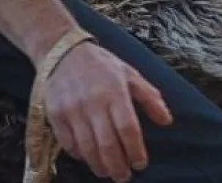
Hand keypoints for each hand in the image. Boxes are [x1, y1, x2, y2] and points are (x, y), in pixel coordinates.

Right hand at [43, 41, 171, 181]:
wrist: (63, 51)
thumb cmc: (101, 65)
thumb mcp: (129, 74)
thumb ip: (150, 97)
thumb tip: (166, 121)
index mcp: (115, 91)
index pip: (128, 129)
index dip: (136, 151)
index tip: (141, 163)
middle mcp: (93, 102)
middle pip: (107, 144)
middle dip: (118, 167)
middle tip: (124, 176)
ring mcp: (72, 109)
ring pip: (88, 148)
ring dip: (99, 166)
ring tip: (107, 171)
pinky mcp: (55, 114)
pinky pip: (68, 143)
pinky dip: (79, 154)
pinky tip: (88, 156)